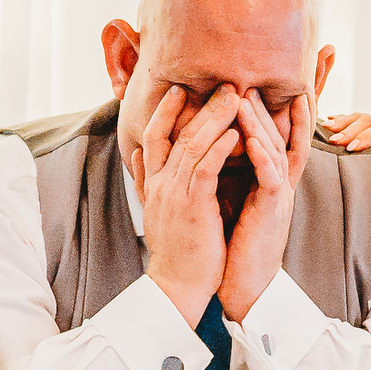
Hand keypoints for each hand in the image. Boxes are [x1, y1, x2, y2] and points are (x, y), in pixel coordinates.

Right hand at [125, 71, 241, 320]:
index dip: (166, 111)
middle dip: (201, 106)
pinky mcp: (193, 206)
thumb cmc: (177, 250)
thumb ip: (146, 180)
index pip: (156, 136)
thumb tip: (134, 153)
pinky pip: (206, 169)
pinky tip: (235, 133)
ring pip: (193, 145)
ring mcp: (175, 194)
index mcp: (154, 183)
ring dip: (215, 119)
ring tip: (235, 97)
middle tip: (224, 84)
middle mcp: (161, 183)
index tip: (180, 89)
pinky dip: (220, 148)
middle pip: (178, 133)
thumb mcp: (157, 209)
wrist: (176, 285)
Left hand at [218, 90, 311, 320]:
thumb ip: (228, 177)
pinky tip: (252, 140)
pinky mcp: (271, 214)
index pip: (278, 140)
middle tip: (251, 81)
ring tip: (244, 99)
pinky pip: (271, 180)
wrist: (243, 287)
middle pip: (281, 138)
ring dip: (260, 124)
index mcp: (269, 184)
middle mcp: (279, 187)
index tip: (274, 86)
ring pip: (276, 152)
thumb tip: (211, 154)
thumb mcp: (232, 203)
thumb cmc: (234, 248)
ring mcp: (278, 199)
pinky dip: (263, 158)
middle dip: (270, 107)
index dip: (279, 114)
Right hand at [325, 112, 370, 190]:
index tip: (351, 147)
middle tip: (334, 141)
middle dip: (350, 130)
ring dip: (344, 122)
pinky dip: (345, 120)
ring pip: (362, 117)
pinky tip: (330, 121)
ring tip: (327, 129)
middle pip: (370, 121)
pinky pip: (360, 120)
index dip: (367, 137)